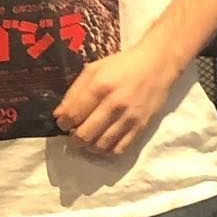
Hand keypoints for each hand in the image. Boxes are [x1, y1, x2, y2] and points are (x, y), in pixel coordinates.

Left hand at [52, 44, 176, 156]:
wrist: (156, 65)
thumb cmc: (121, 65)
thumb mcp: (93, 70)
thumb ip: (74, 92)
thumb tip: (59, 115)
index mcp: (99, 86)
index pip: (73, 115)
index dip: (63, 123)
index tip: (63, 123)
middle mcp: (114, 104)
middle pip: (85, 134)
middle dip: (74, 139)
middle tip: (73, 134)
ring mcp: (129, 117)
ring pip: (101, 145)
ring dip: (89, 146)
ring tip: (87, 139)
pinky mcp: (141, 127)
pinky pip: (120, 149)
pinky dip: (107, 150)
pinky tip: (103, 142)